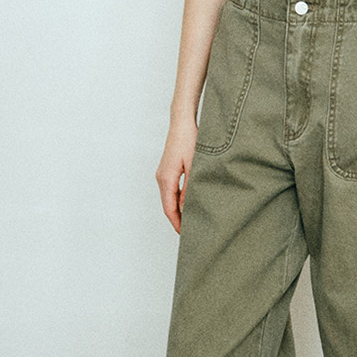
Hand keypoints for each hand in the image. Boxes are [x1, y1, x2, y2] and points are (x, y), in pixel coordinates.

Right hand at [156, 118, 198, 233]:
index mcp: (166, 179)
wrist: (182, 122)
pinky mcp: (168, 170)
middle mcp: (161, 178)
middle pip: (168, 206)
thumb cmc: (189, 139)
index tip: (186, 235)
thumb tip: (188, 209)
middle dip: (178, 220)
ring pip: (169, 198)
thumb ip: (191, 189)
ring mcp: (163, 174)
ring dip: (179, 210)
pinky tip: (188, 204)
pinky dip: (178, 201)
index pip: (169, 209)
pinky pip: (171, 191)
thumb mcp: (194, 166)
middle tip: (191, 232)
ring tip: (192, 220)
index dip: (177, 224)